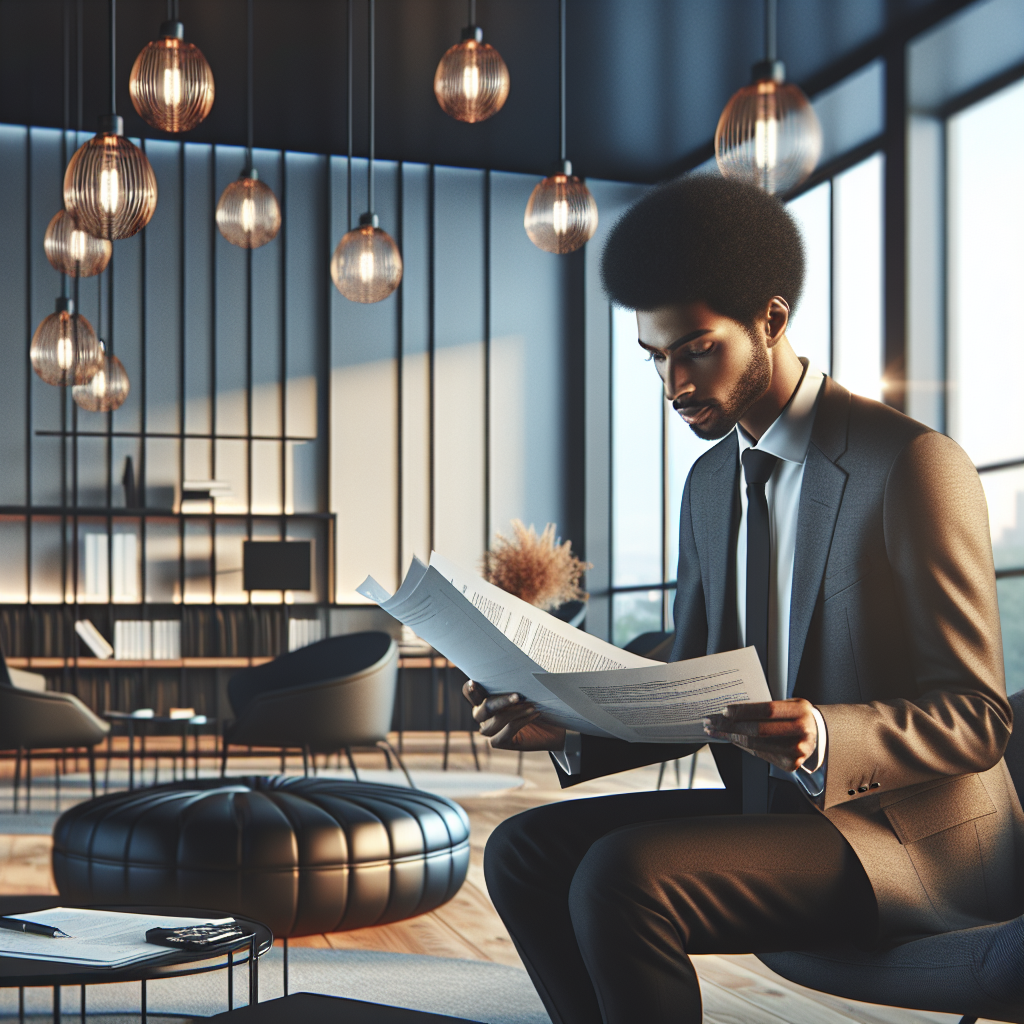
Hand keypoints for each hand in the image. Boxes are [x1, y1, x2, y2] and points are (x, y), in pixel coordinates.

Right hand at [462, 680, 566, 751]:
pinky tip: (535, 714)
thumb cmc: (536, 699)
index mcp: (483, 697)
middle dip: (500, 702)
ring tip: (533, 705)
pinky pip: (505, 733)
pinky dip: (520, 722)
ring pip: (495, 722)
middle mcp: (482, 715)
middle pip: (482, 710)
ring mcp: (490, 730)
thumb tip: (518, 662)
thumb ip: (515, 678)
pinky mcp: (501, 742)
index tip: (474, 682)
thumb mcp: (525, 687)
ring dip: (515, 712)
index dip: (470, 690)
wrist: (550, 724)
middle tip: (518, 696)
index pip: (468, 692)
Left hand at [703, 698, 817, 771]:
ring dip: (730, 737)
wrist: (818, 735)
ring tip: (715, 730)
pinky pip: (760, 754)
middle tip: (712, 721)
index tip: (725, 711)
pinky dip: (742, 746)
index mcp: (800, 712)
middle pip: (758, 729)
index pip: (767, 710)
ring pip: (755, 744)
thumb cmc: (798, 716)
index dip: (744, 711)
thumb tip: (733, 712)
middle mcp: (801, 732)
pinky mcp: (790, 764)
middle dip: (730, 725)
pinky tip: (731, 740)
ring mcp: (796, 751)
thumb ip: (766, 707)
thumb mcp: (789, 704)